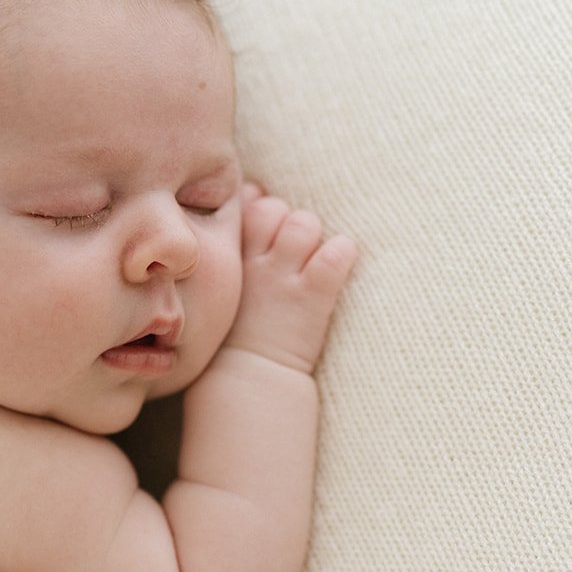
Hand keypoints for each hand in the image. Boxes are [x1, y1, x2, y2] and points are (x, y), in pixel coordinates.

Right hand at [226, 187, 356, 373]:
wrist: (251, 380)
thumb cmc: (242, 330)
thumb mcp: (229, 280)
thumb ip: (239, 238)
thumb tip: (254, 191)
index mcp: (233, 258)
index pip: (247, 204)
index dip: (262, 210)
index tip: (268, 235)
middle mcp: (256, 263)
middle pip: (274, 208)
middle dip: (288, 222)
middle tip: (293, 254)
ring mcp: (284, 279)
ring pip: (304, 223)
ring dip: (315, 237)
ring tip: (313, 263)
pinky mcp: (312, 296)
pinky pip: (336, 252)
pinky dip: (342, 255)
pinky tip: (335, 271)